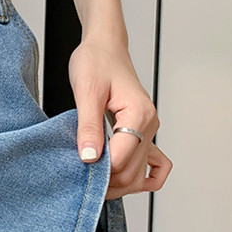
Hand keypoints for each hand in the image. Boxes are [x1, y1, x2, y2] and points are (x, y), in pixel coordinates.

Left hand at [68, 37, 172, 199]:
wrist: (103, 47)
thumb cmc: (94, 62)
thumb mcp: (86, 92)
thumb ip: (88, 126)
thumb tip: (89, 157)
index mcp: (138, 114)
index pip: (122, 160)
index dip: (98, 172)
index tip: (76, 171)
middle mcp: (149, 124)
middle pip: (132, 172)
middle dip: (107, 183)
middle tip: (79, 181)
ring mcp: (148, 129)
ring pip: (140, 174)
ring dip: (118, 184)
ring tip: (91, 181)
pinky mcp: (142, 130)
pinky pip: (154, 163)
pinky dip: (141, 177)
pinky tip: (121, 180)